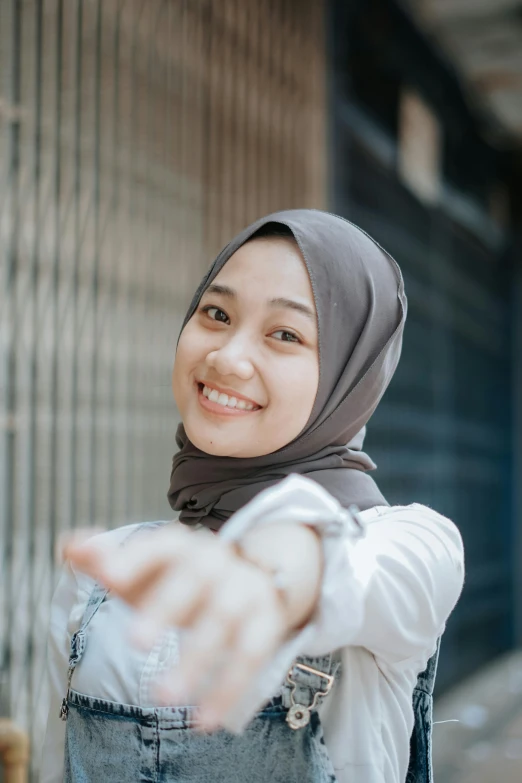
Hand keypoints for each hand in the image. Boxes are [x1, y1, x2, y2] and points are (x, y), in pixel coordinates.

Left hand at [63, 524, 290, 729]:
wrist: (255, 575)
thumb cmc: (180, 579)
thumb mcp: (144, 571)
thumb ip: (105, 560)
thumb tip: (68, 544)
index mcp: (181, 546)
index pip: (159, 545)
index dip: (135, 559)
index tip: (109, 577)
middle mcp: (216, 562)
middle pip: (193, 580)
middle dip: (166, 607)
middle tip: (135, 642)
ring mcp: (244, 589)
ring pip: (223, 619)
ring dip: (196, 658)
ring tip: (163, 697)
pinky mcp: (266, 621)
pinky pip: (252, 653)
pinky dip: (230, 687)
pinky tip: (203, 720)